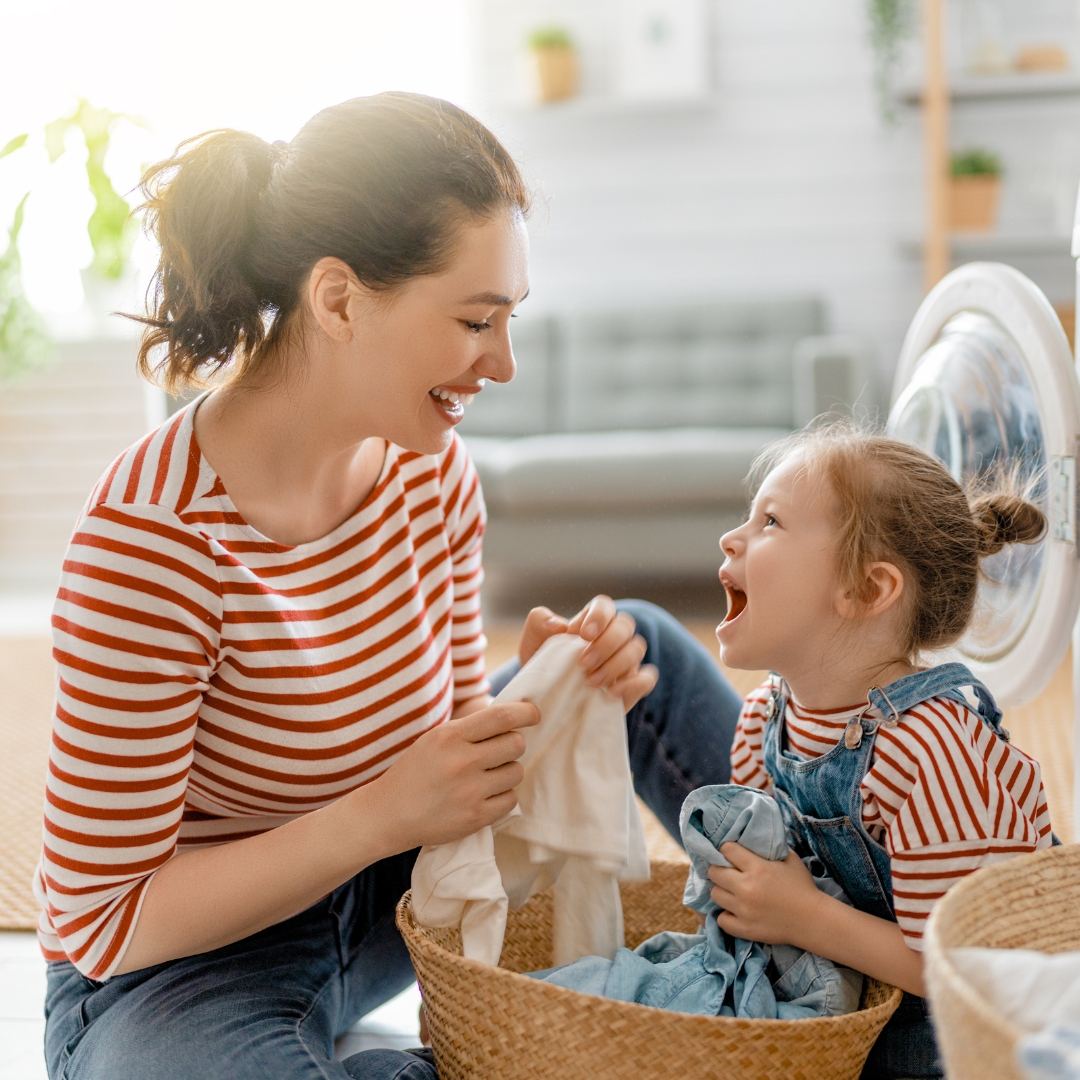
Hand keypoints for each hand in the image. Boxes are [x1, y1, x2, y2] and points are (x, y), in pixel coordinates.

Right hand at [371, 701, 539, 849]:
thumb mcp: (435, 739)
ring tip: (488, 776)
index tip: (534, 714)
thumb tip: (513, 718)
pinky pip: (510, 800)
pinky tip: (485, 795)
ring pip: (517, 772)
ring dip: (508, 772)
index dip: (526, 712)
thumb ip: (471, 729)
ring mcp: (470, 791)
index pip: (502, 716)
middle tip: (497, 753)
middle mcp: (462, 761)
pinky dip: (502, 796)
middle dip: (512, 745)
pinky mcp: (475, 818)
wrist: (389, 814)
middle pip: (516, 744)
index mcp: (450, 736)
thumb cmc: (415, 771)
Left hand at [518, 595, 657, 711]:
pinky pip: (647, 678)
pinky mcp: (631, 685)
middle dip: (606, 644)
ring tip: (591, 681)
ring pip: (637, 648)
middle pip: (625, 625)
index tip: (583, 634)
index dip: (599, 616)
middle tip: (583, 663)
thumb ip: (539, 623)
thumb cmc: (542, 664)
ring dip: (616, 664)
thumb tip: (557, 624)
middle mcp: (612, 637)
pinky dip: (633, 683)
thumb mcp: (532, 641)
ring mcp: (625, 661)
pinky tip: (612, 692)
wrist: (545, 699)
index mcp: (591, 621)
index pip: (605, 605)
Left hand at [708, 842, 825, 946]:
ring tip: (732, 892)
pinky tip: (735, 911)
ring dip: (722, 891)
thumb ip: (772, 846)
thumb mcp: (790, 859)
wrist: (813, 921)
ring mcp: (743, 910)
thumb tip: (756, 836)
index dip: (728, 849)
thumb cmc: (803, 887)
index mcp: (757, 868)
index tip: (732, 853)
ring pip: (715, 894)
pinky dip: (726, 915)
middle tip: (728, 872)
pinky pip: (721, 919)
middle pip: (714, 872)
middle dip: (720, 869)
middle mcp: (746, 887)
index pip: (726, 850)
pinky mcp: (744, 928)